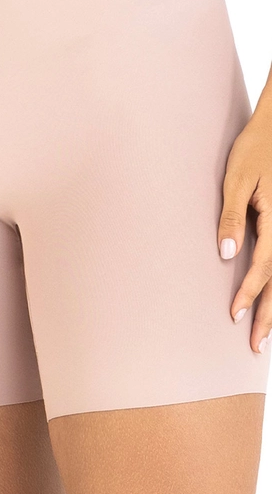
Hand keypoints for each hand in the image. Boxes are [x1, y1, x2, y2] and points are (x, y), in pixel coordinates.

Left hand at [218, 107, 271, 353]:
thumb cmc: (255, 148)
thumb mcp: (237, 180)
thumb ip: (232, 217)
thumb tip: (227, 254)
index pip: (264, 267)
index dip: (250, 293)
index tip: (236, 315)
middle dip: (269, 313)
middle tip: (258, 345)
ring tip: (268, 332)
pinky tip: (271, 296)